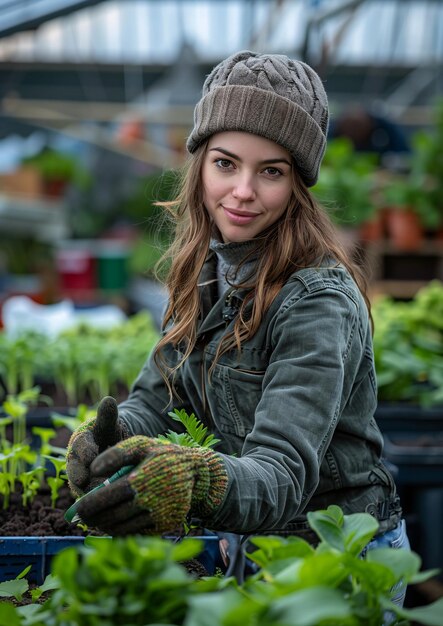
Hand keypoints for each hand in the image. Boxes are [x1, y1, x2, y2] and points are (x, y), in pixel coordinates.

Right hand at [66, 396, 127, 496]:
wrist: (114, 450)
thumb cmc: (111, 434)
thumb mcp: (110, 425)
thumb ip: (107, 415)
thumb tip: (109, 399)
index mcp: (80, 446)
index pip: (79, 449)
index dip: (85, 453)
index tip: (91, 456)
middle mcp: (76, 465)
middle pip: (76, 473)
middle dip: (82, 478)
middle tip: (91, 482)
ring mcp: (81, 482)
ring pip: (83, 490)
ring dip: (92, 492)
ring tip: (103, 494)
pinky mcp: (88, 496)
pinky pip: (90, 502)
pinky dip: (98, 504)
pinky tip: (109, 506)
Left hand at [75, 436, 227, 535]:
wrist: (196, 472)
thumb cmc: (162, 455)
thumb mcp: (142, 444)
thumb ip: (116, 453)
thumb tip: (92, 469)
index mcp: (143, 478)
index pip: (108, 497)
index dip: (88, 505)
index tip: (75, 510)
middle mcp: (152, 500)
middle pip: (114, 516)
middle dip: (94, 519)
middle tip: (82, 519)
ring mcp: (160, 516)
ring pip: (124, 528)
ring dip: (106, 528)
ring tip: (96, 522)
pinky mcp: (165, 526)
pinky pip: (138, 533)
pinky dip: (123, 532)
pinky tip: (115, 525)